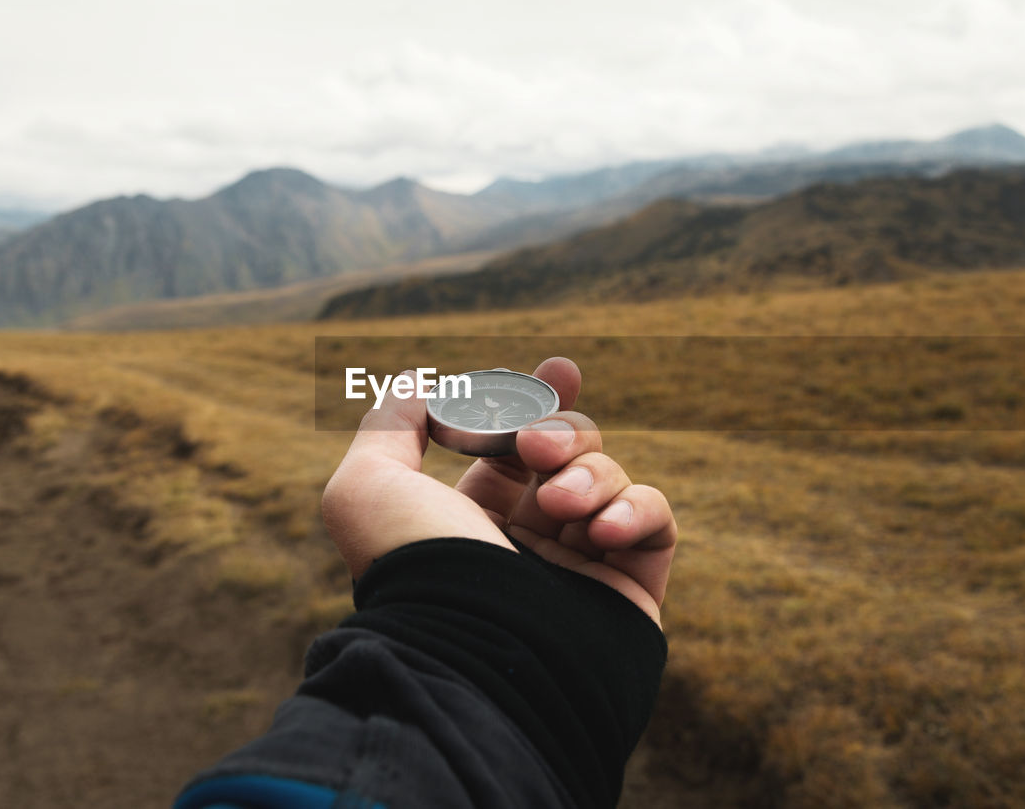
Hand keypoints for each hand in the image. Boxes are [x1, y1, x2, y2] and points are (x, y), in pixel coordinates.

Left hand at [321, 357, 675, 624]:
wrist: (474, 658)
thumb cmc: (416, 570)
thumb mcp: (368, 487)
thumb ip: (389, 425)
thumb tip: (417, 383)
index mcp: (471, 522)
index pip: (514, 449)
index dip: (536, 402)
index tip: (557, 367)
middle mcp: (529, 544)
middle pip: (570, 453)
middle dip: (561, 431)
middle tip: (535, 446)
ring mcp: (583, 567)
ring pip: (611, 479)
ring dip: (588, 474)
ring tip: (557, 504)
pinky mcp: (631, 589)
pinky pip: (657, 521)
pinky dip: (636, 509)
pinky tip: (603, 529)